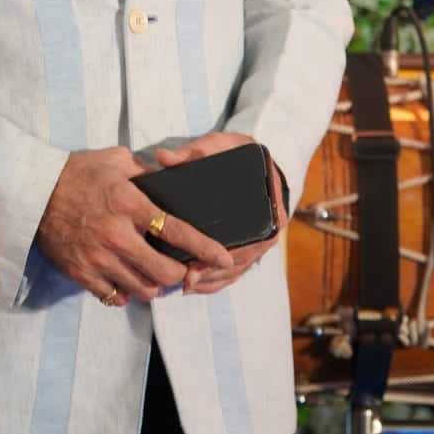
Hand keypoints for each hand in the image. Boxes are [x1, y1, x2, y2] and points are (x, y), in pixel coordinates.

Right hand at [35, 146, 234, 305]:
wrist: (33, 191)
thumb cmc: (76, 172)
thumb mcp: (115, 160)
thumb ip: (145, 171)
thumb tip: (168, 178)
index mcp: (128, 204)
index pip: (176, 230)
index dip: (204, 247)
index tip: (224, 256)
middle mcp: (116, 235)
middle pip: (164, 272)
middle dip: (180, 273)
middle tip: (181, 268)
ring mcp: (98, 258)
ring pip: (143, 289)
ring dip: (154, 284)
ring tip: (154, 274)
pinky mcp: (82, 274)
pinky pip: (115, 297)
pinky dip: (126, 292)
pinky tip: (127, 279)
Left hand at [153, 131, 288, 295]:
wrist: (259, 159)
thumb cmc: (238, 152)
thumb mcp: (219, 146)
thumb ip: (192, 152)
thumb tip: (163, 157)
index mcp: (269, 208)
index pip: (247, 243)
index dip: (220, 258)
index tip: (196, 265)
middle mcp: (269, 230)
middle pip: (240, 261)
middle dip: (212, 273)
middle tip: (185, 280)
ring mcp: (260, 241)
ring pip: (236, 270)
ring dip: (212, 281)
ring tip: (184, 286)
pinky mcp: (250, 246)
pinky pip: (235, 269)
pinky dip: (216, 280)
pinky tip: (194, 285)